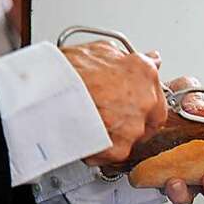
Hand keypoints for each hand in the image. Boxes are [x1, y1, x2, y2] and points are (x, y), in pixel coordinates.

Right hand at [61, 41, 166, 165]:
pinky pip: (113, 153)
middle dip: (132, 119)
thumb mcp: (101, 50)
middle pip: (149, 119)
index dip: (141, 98)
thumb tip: (147, 58)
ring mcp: (134, 127)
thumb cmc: (68, 70)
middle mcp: (146, 101)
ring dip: (115, 134)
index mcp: (144, 73)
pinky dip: (100, 149)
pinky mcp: (118, 149)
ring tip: (91, 123)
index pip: (157, 91)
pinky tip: (86, 136)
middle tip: (110, 114)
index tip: (132, 99)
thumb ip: (129, 60)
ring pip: (131, 137)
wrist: (47, 92)